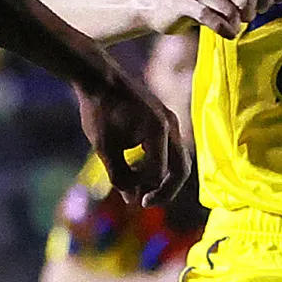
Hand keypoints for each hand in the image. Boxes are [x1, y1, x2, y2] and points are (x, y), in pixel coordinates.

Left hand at [79, 65, 187, 202]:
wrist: (99, 79)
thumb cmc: (99, 111)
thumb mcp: (104, 148)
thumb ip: (119, 176)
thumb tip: (132, 200)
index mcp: (158, 130)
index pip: (161, 172)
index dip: (146, 190)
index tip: (130, 198)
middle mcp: (171, 125)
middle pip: (182, 168)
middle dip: (165, 190)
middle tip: (144, 202)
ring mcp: (170, 121)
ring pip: (177, 160)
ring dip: (159, 176)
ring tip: (133, 183)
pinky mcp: (164, 121)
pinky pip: (170, 149)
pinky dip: (157, 163)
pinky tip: (134, 167)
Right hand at [142, 0, 281, 37]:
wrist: (163, 6)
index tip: (263, 8)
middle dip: (250, 14)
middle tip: (244, 19)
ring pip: (229, 10)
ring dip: (235, 24)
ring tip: (232, 26)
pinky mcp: (182, 1)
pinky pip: (210, 18)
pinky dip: (223, 30)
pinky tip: (225, 32)